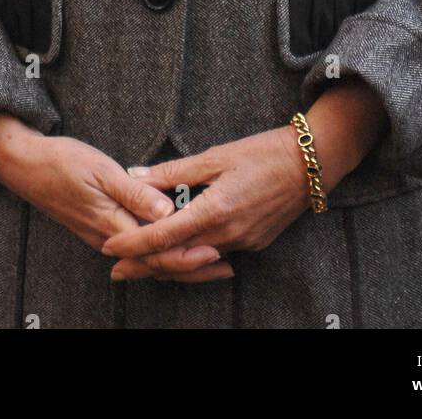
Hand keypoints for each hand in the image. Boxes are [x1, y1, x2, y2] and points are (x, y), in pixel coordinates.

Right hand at [0, 115, 231, 283]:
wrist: (25, 165)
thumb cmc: (63, 162)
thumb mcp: (101, 170)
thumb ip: (134, 192)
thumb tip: (165, 210)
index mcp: (113, 224)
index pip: (157, 251)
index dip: (188, 254)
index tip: (216, 252)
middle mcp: (110, 238)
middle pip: (157, 263)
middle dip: (193, 267)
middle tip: (227, 266)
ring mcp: (105, 236)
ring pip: (149, 259)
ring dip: (181, 262)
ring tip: (212, 262)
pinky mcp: (102, 229)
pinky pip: (138, 250)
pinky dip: (162, 252)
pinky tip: (177, 246)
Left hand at [99, 125, 310, 281]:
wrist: (311, 164)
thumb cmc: (263, 152)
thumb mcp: (216, 155)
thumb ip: (174, 170)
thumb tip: (136, 175)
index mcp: (214, 210)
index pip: (165, 236)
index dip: (134, 244)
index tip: (110, 248)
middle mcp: (228, 234)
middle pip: (176, 258)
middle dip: (144, 265)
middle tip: (116, 269)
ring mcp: (243, 242)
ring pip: (196, 261)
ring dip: (168, 263)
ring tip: (142, 264)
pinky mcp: (254, 243)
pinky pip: (216, 255)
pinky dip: (194, 256)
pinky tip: (181, 252)